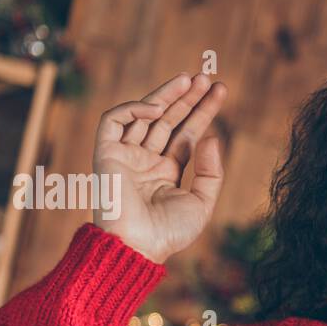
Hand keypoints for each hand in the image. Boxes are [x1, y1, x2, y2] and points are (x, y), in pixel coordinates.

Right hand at [92, 72, 227, 263]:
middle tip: (206, 78)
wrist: (137, 247)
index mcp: (166, 171)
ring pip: (145, 115)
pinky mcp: (106, 153)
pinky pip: (114, 121)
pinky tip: (158, 108)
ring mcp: (126, 155)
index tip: (219, 91)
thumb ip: (210, 171)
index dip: (202, 112)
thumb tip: (211, 137)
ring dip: (166, 95)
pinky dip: (134, 109)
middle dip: (186, 98)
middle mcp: (146, 160)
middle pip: (168, 119)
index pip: (186, 133)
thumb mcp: (201, 202)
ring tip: (190, 80)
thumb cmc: (169, 233)